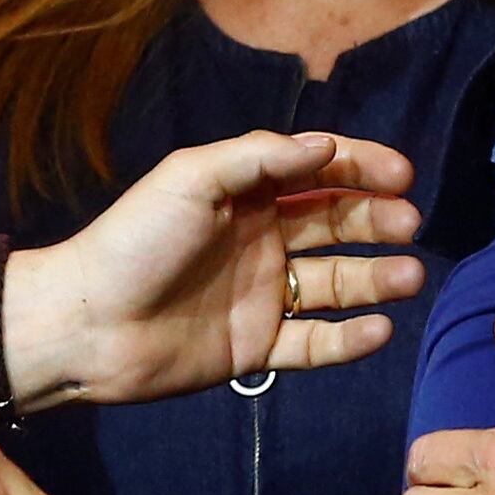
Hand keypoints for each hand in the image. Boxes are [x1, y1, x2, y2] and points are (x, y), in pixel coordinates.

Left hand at [6, 131, 426, 409]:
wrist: (84, 325)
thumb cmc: (133, 242)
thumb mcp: (191, 179)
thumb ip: (259, 158)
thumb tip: (327, 146)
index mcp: (246, 196)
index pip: (319, 174)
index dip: (363, 169)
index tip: (402, 176)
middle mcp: (262, 241)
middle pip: (338, 226)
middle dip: (379, 222)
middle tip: (408, 226)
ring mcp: (263, 296)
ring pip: (338, 285)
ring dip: (379, 279)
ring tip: (409, 278)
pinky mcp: (257, 348)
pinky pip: (316, 344)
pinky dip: (351, 340)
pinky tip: (380, 330)